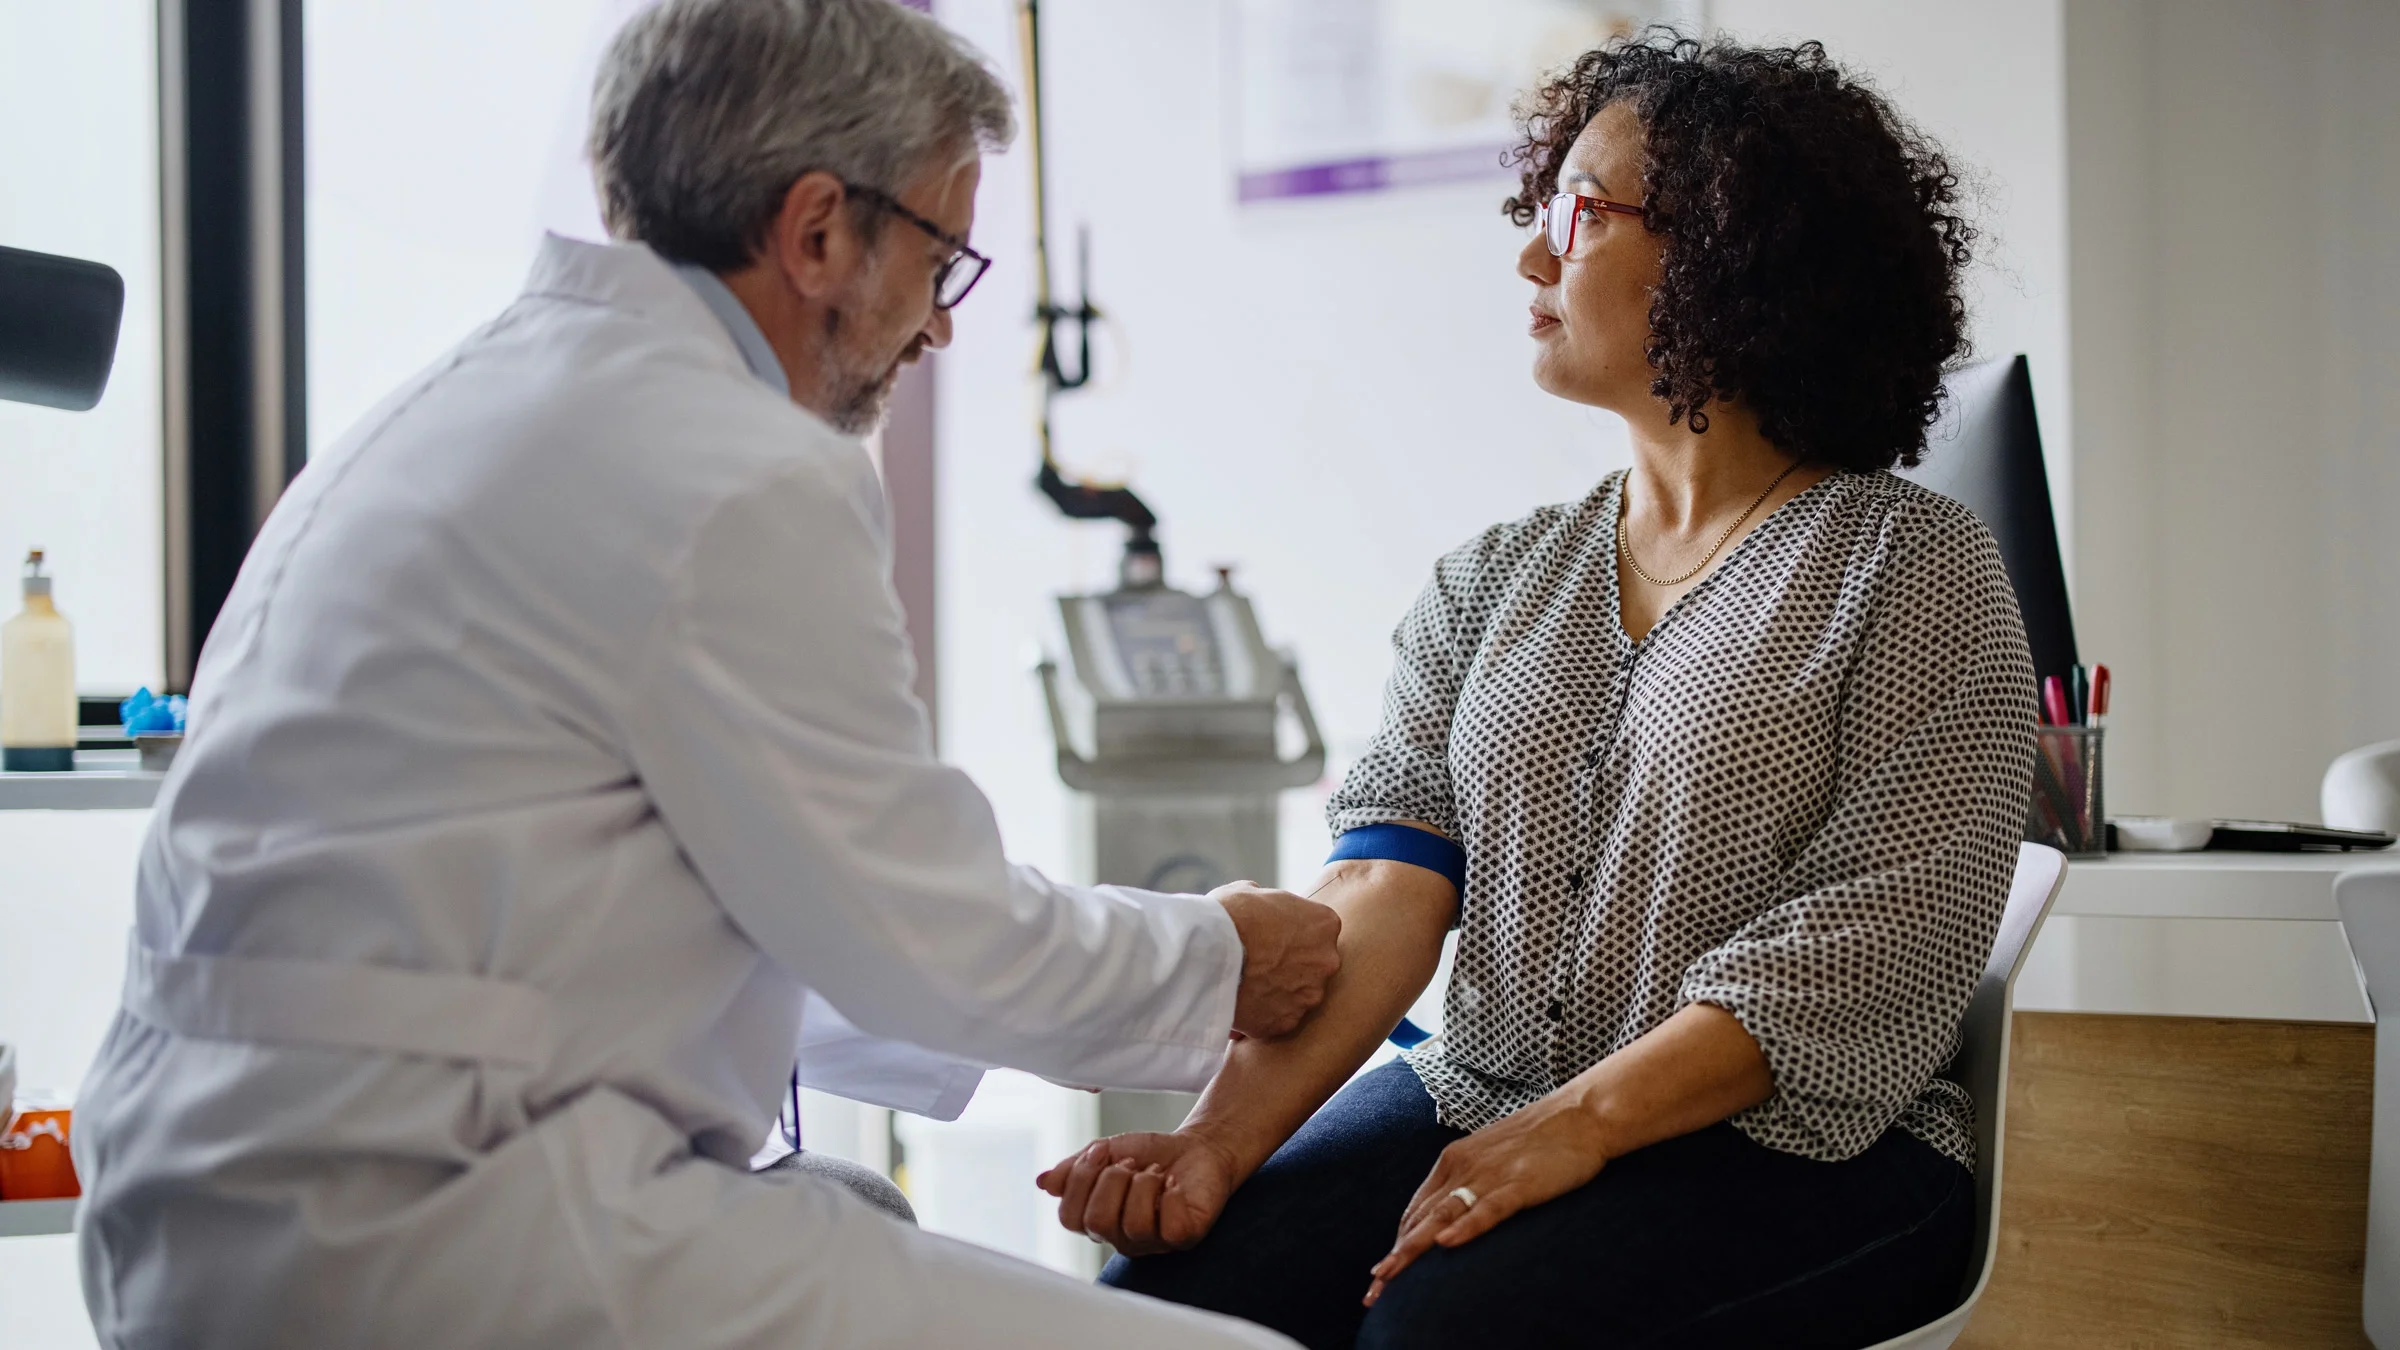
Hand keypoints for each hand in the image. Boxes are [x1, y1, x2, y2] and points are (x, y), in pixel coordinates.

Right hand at [1035, 1130, 1239, 1255]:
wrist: (1199, 1145)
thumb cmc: (1152, 1154)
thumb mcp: (1107, 1152)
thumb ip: (1074, 1168)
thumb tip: (1043, 1182)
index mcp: (1098, 1221)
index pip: (1069, 1217)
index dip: (1080, 1179)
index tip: (1102, 1151)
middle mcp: (1122, 1238)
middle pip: (1097, 1222)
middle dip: (1113, 1179)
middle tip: (1133, 1164)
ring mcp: (1154, 1242)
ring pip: (1133, 1225)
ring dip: (1145, 1184)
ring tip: (1157, 1173)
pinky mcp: (1184, 1237)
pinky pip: (1169, 1228)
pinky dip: (1172, 1196)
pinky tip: (1175, 1185)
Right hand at [1212, 881, 1340, 1038]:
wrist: (1209, 953)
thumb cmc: (1229, 916)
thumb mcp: (1251, 892)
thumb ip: (1269, 904)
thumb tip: (1263, 908)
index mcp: (1324, 923)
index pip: (1317, 929)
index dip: (1292, 933)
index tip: (1272, 936)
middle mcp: (1326, 961)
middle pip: (1313, 965)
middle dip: (1290, 965)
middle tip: (1259, 962)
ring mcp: (1309, 995)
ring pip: (1296, 995)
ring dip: (1276, 991)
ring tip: (1244, 984)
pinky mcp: (1288, 1022)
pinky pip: (1277, 1018)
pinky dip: (1262, 1014)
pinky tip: (1240, 1003)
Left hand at [1363, 1093, 1612, 1305]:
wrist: (1580, 1115)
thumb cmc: (1538, 1140)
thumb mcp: (1490, 1157)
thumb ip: (1467, 1182)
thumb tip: (1450, 1215)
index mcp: (1453, 1160)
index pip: (1416, 1209)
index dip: (1398, 1242)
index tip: (1384, 1273)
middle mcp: (1463, 1167)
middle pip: (1420, 1219)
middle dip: (1396, 1257)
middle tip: (1374, 1290)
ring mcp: (1490, 1175)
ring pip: (1443, 1217)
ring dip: (1413, 1249)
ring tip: (1390, 1275)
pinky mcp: (1519, 1184)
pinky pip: (1487, 1210)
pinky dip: (1465, 1227)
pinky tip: (1446, 1244)